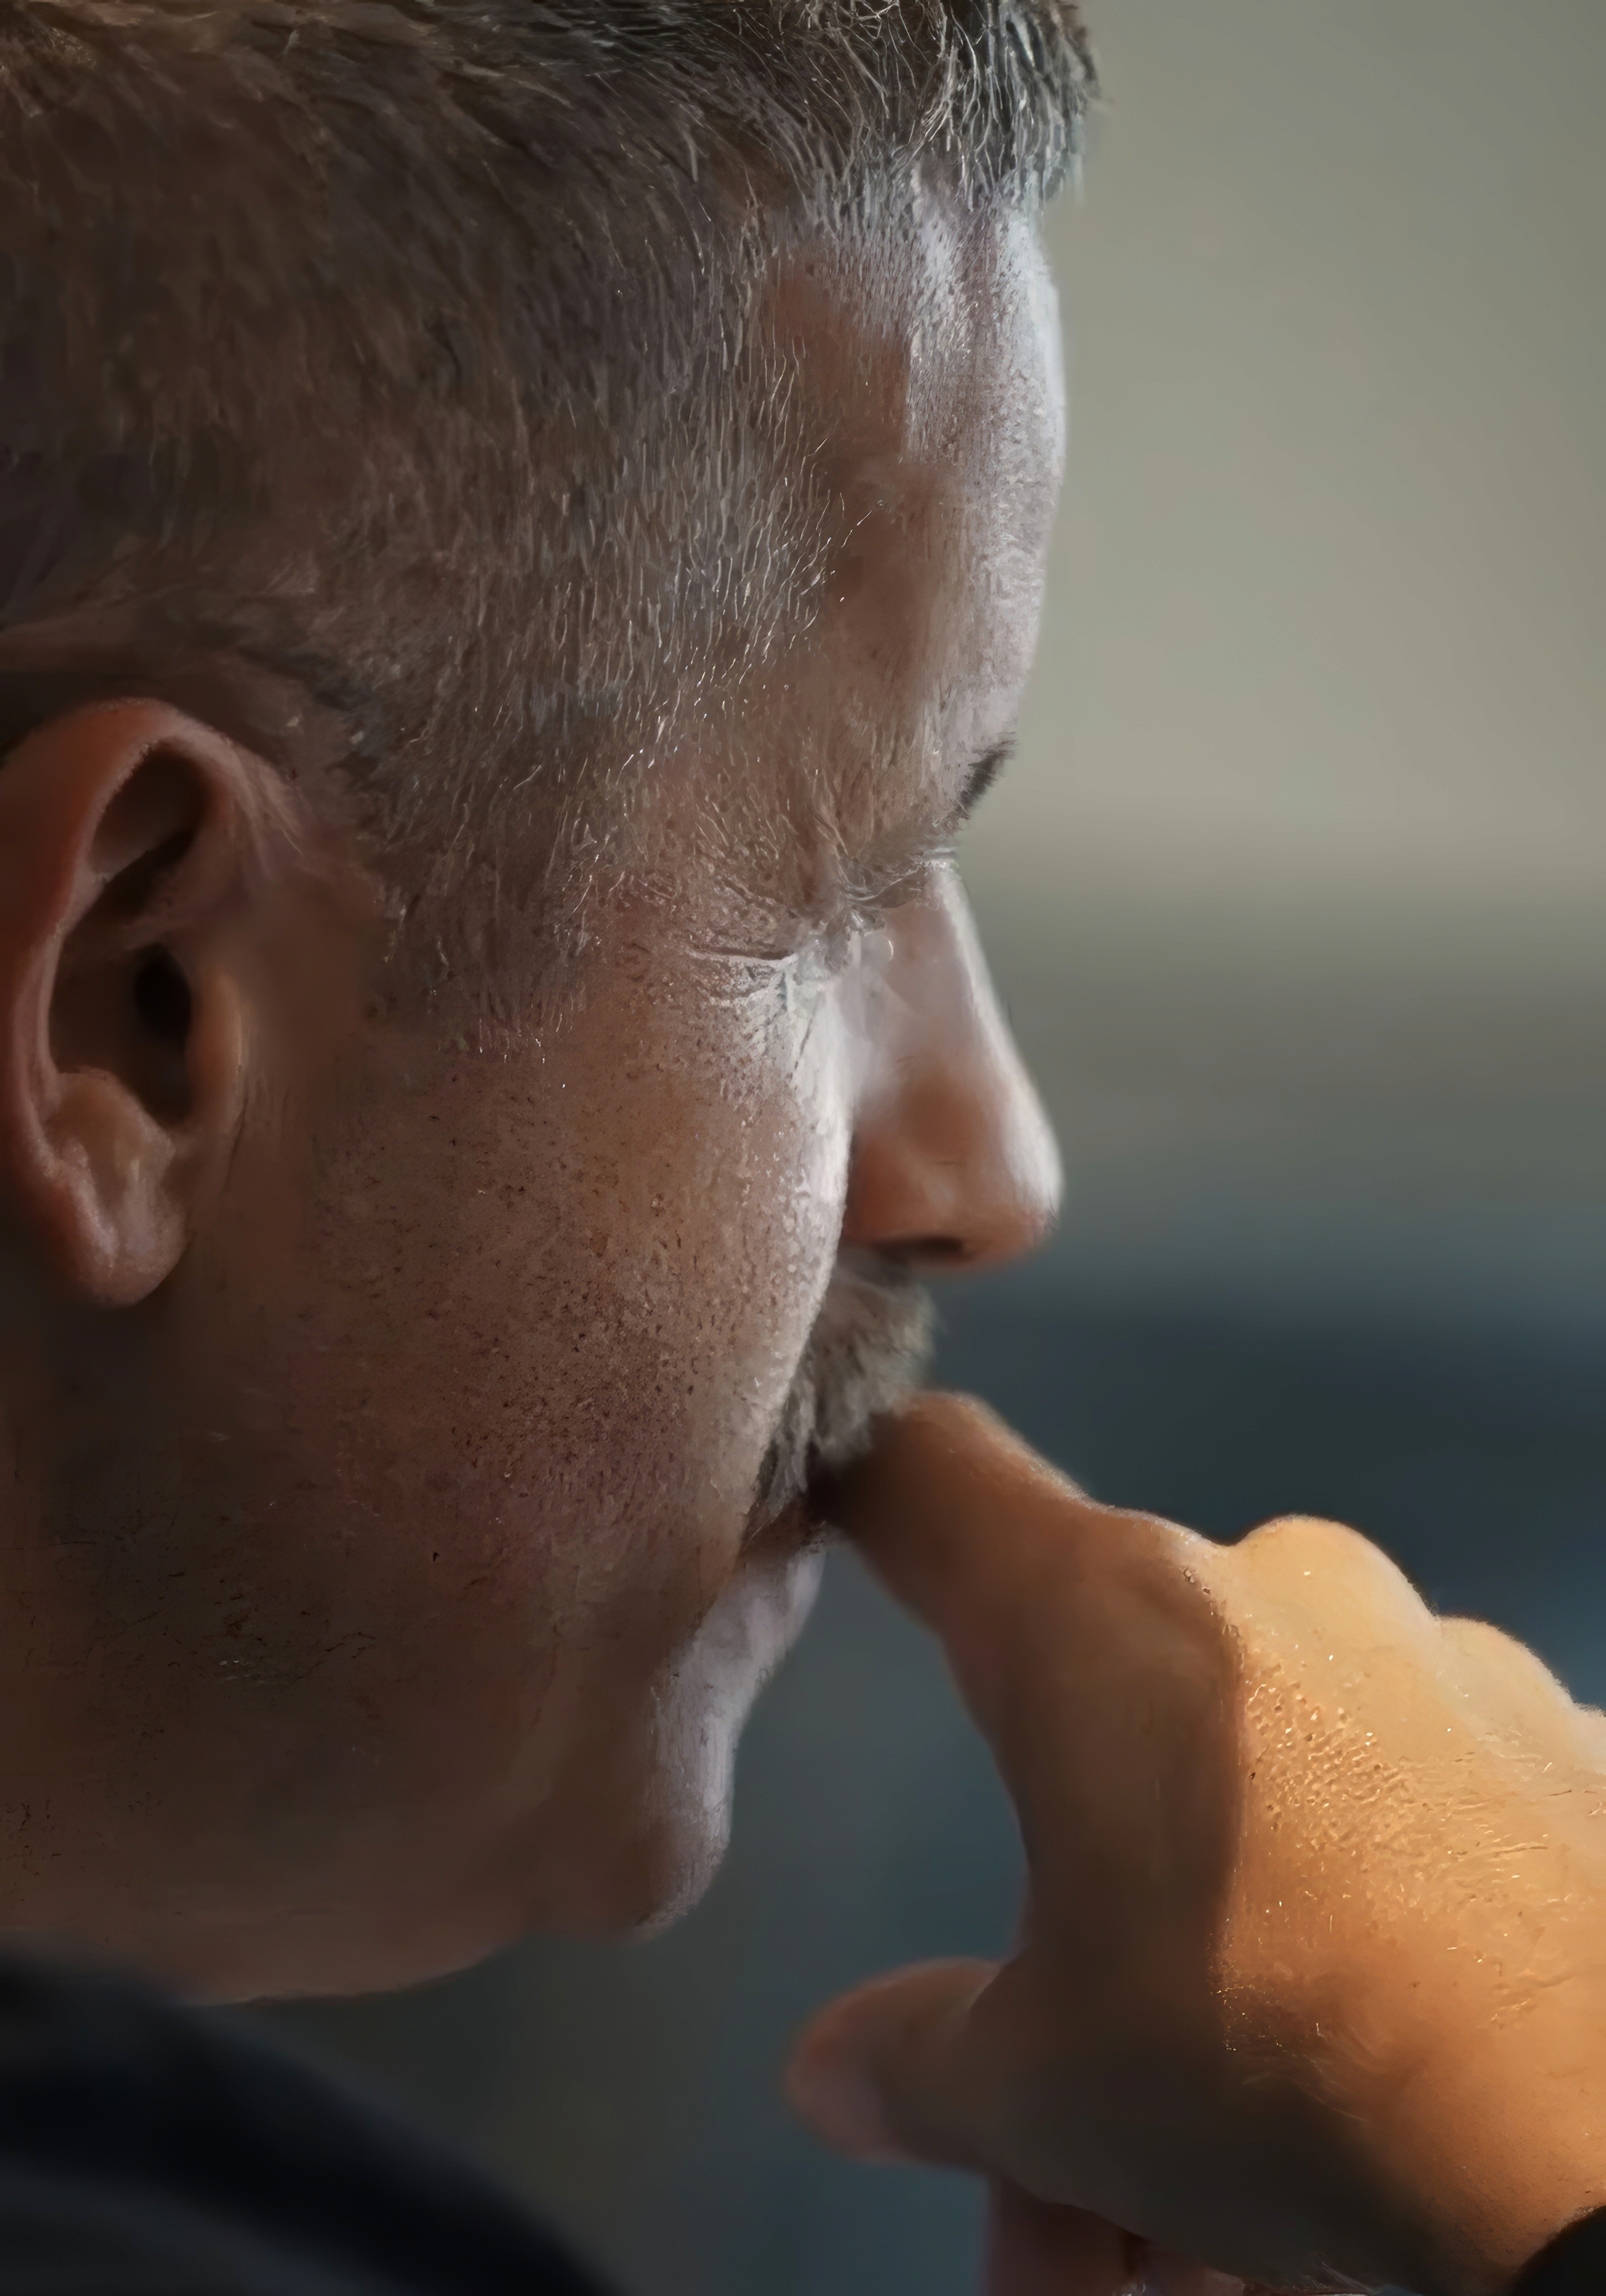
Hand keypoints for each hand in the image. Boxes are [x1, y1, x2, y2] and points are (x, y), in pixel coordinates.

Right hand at [786, 1395, 1605, 2294]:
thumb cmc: (1285, 2060)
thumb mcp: (1049, 2095)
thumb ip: (922, 2061)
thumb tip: (836, 2070)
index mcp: (1105, 1618)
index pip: (934, 1479)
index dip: (865, 1483)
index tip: (839, 1508)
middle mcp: (1269, 1590)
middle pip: (1108, 1725)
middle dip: (1072, 1923)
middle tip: (1071, 2145)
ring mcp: (1439, 1660)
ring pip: (1271, 1803)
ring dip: (1223, 1970)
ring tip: (1229, 2214)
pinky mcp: (1571, 1746)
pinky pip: (1422, 1832)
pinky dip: (1378, 1951)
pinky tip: (1393, 2100)